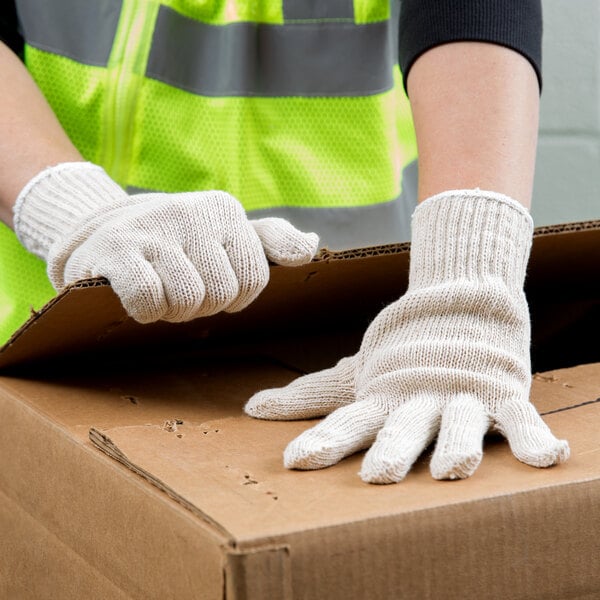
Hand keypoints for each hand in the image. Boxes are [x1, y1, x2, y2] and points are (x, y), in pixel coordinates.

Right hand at [14, 162, 318, 321]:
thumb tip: (309, 249)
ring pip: (186, 301)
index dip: (233, 296)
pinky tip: (135, 295)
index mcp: (224, 210)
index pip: (253, 280)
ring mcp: (153, 228)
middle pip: (220, 296)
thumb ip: (271, 241)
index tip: (210, 281)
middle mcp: (192, 212)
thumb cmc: (176, 242)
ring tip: (159, 290)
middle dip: (200, 305)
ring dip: (171, 310)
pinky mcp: (117, 248)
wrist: (99, 231)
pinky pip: (148, 300)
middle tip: (180, 288)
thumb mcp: (226, 234)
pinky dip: (144, 310)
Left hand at [245, 191, 569, 482]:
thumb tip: (253, 408)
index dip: (324, 440)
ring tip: (451, 469)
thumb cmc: (400, 351)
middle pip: (403, 427)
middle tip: (377, 477)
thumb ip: (308, 394)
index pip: (349, 422)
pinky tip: (545, 457)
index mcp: (383, 396)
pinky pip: (518, 417)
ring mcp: (461, 393)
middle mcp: (419, 398)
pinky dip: (532, 437)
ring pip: (459, 424)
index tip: (296, 461)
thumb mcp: (354, 374)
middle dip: (391, 451)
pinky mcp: (499, 390)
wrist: (457, 303)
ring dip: (457, 445)